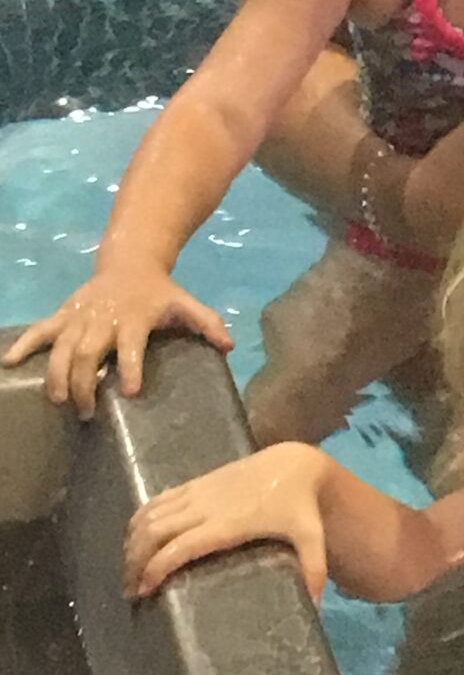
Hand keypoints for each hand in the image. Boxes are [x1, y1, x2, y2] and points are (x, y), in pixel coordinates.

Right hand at [3, 269, 231, 411]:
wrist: (130, 262)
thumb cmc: (160, 293)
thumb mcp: (186, 304)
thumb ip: (208, 323)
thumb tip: (230, 346)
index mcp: (135, 318)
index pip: (132, 345)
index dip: (132, 366)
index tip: (130, 391)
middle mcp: (103, 318)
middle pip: (88, 352)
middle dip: (85, 382)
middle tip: (86, 412)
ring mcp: (80, 316)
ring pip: (61, 346)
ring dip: (57, 374)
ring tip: (58, 401)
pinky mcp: (63, 314)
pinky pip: (40, 330)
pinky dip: (24, 344)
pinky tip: (8, 363)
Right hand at [123, 442, 330, 599]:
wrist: (294, 463)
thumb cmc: (300, 506)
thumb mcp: (311, 538)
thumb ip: (314, 570)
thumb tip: (316, 609)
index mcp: (227, 524)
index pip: (179, 546)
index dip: (155, 568)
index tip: (143, 592)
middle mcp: (205, 506)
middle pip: (154, 532)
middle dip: (135, 561)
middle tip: (130, 590)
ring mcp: (197, 492)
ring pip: (149, 514)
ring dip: (132, 542)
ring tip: (129, 571)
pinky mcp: (195, 482)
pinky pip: (157, 499)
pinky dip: (139, 519)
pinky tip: (134, 540)